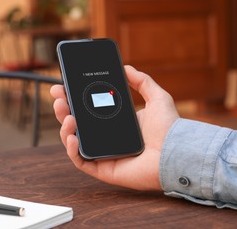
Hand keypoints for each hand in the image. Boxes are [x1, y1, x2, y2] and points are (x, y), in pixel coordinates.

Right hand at [50, 65, 178, 190]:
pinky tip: (72, 137)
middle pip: (76, 124)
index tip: (63, 86)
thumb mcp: (156, 97)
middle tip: (59, 97)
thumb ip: (142, 81)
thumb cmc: (170, 129)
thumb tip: (127, 68)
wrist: (177, 151)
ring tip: (68, 116)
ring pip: (74, 142)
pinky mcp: (104, 169)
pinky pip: (81, 161)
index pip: (87, 110)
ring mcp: (104, 153)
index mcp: (115, 122)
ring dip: (64, 128)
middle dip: (63, 110)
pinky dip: (72, 150)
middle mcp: (106, 138)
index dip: (73, 99)